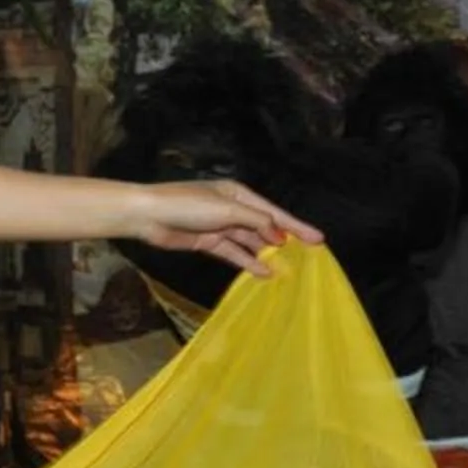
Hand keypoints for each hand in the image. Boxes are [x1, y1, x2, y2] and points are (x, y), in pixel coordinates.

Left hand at [131, 180, 322, 274]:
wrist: (148, 215)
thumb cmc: (188, 206)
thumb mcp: (227, 210)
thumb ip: (256, 222)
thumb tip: (279, 237)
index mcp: (239, 194)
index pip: (274, 213)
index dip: (296, 226)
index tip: (318, 239)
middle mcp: (232, 208)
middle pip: (265, 227)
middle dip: (285, 241)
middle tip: (309, 257)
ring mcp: (220, 226)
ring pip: (250, 242)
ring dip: (267, 254)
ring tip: (288, 270)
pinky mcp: (208, 241)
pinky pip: (233, 252)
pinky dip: (247, 262)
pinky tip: (263, 272)